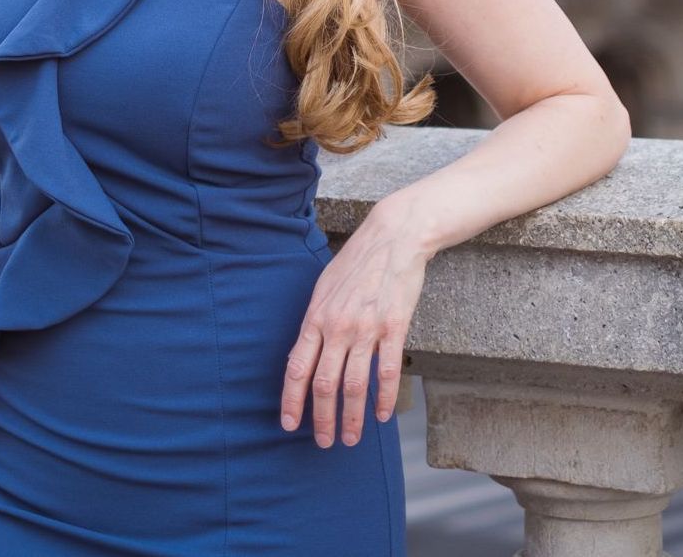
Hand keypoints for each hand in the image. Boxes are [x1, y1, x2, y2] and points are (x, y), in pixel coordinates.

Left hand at [281, 202, 427, 446]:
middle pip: (324, 383)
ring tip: (350, 438)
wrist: (392, 238)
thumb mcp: (324, 287)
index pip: (298, 366)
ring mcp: (366, 328)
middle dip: (322, 418)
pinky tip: (382, 416)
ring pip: (354, 385)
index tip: (289, 424)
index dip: (291, 399)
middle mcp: (337, 326)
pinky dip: (384, 399)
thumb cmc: (356, 263)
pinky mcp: (393, 328)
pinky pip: (386, 372)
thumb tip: (305, 352)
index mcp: (316, 316)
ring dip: (351, 418)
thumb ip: (316, 321)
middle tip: (324, 442)